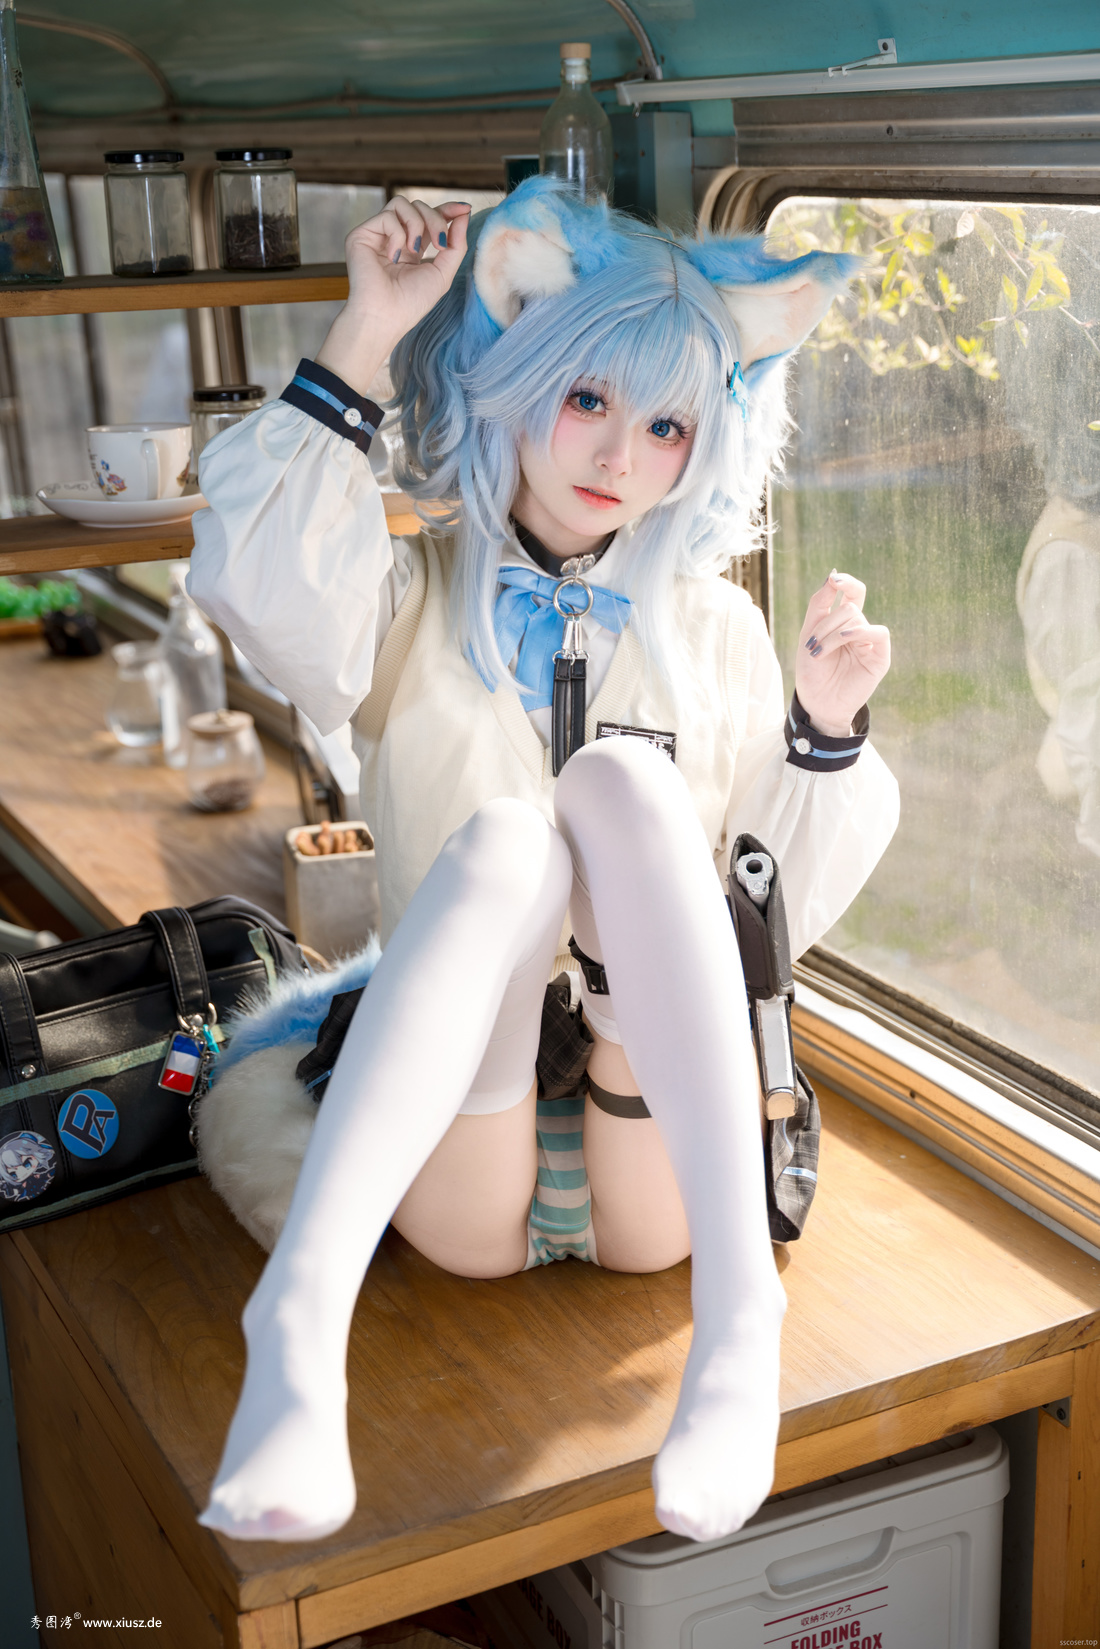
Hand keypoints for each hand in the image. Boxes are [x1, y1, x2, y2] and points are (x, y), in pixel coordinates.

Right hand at [315, 197, 471, 395]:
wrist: (385, 317)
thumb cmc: (411, 303)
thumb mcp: (443, 273)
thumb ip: (456, 244)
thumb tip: (465, 212)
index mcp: (412, 248)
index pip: (429, 218)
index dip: (446, 210)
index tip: (464, 208)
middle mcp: (394, 238)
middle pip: (419, 207)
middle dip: (436, 220)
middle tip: (440, 245)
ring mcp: (377, 235)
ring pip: (401, 203)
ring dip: (416, 224)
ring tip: (414, 250)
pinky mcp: (361, 234)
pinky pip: (387, 216)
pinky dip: (396, 234)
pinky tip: (394, 257)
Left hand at [794, 570, 890, 736]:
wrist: (816, 703)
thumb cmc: (812, 671)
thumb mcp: (808, 633)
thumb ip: (820, 604)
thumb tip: (833, 575)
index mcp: (843, 622)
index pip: (853, 593)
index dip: (847, 582)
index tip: (835, 578)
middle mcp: (860, 630)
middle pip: (849, 608)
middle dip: (826, 624)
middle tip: (812, 645)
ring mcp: (871, 643)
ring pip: (857, 619)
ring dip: (833, 633)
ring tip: (818, 652)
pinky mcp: (880, 657)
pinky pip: (879, 633)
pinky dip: (860, 631)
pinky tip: (845, 638)